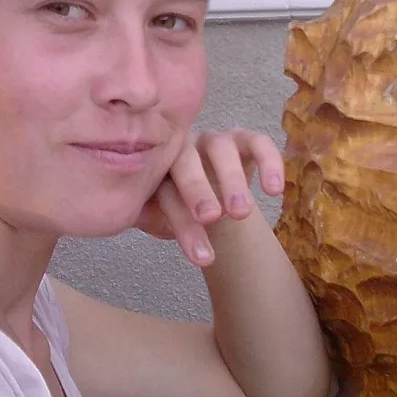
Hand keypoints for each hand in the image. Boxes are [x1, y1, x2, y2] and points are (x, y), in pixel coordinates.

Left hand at [135, 129, 283, 266]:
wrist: (207, 201)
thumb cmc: (177, 208)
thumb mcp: (160, 218)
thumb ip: (145, 215)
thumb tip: (123, 214)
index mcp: (156, 166)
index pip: (164, 192)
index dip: (182, 223)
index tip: (201, 257)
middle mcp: (184, 147)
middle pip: (187, 164)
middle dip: (199, 191)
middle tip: (213, 218)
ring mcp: (215, 140)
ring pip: (222, 151)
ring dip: (232, 181)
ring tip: (243, 213)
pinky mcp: (244, 139)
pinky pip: (258, 142)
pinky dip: (268, 162)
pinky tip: (274, 191)